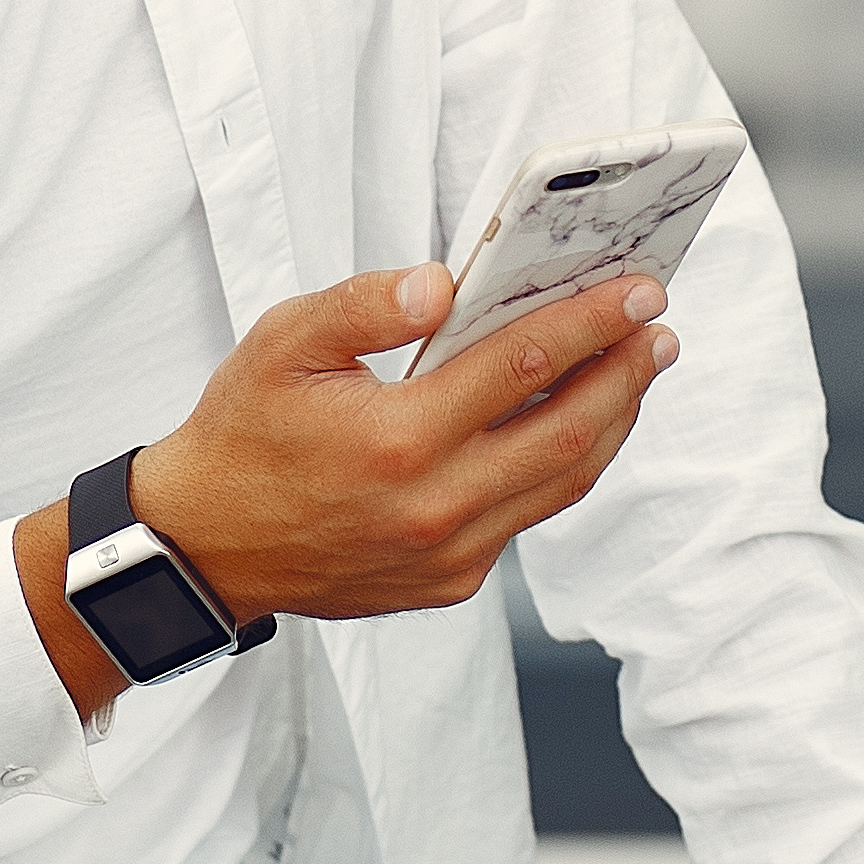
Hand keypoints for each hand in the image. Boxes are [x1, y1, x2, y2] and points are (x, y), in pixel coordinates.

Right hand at [21, 260, 673, 716]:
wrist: (205, 548)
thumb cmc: (241, 434)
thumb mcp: (279, 344)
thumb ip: (362, 304)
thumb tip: (443, 282)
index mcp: (396, 439)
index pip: (524, 365)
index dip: (591, 321)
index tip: (637, 289)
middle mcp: (434, 506)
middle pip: (568, 432)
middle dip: (626, 373)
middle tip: (659, 328)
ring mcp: (449, 554)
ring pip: (561, 482)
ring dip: (611, 422)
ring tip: (639, 371)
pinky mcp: (451, 582)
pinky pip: (527, 516)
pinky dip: (563, 465)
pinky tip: (576, 424)